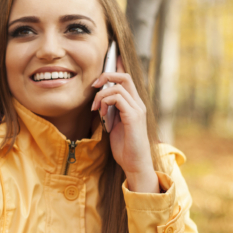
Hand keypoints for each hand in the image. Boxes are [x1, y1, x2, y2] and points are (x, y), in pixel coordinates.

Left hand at [90, 57, 158, 192]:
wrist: (135, 164)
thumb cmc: (125, 147)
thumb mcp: (114, 125)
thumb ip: (110, 111)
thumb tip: (99, 101)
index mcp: (134, 104)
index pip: (127, 80)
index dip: (116, 68)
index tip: (101, 70)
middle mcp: (138, 104)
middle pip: (125, 76)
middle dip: (106, 76)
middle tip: (93, 86)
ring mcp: (137, 109)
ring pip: (118, 87)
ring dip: (101, 95)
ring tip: (95, 109)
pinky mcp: (133, 116)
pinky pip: (118, 98)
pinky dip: (105, 102)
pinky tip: (101, 114)